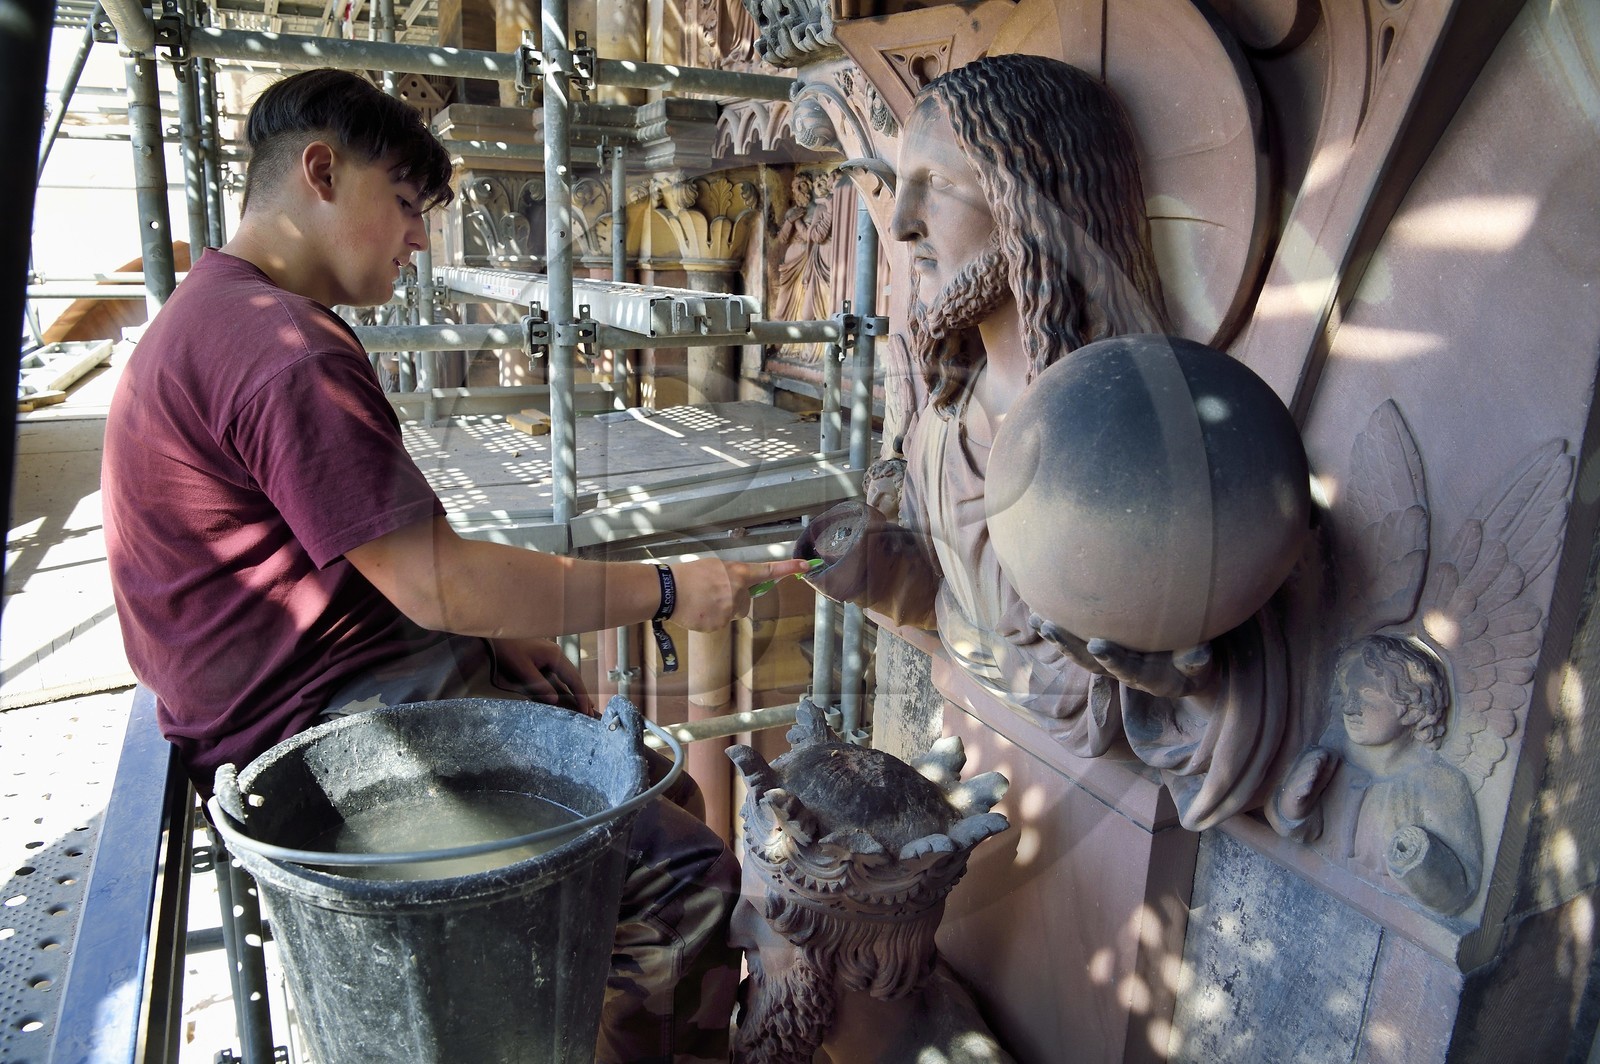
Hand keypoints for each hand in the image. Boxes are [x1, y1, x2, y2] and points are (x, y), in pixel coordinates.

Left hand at [491, 637, 593, 715]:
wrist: (497, 632)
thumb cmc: (507, 648)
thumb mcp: (522, 668)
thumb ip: (539, 684)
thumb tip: (555, 701)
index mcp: (555, 656)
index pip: (573, 679)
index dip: (581, 696)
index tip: (586, 711)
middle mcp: (557, 654)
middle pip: (574, 677)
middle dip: (582, 694)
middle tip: (590, 712)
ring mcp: (551, 654)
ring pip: (568, 675)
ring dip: (575, 689)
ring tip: (583, 704)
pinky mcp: (544, 656)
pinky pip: (559, 673)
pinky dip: (566, 684)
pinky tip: (567, 691)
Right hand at [669, 558, 815, 630]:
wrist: (668, 591)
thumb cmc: (688, 575)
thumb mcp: (714, 567)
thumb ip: (732, 576)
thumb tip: (738, 585)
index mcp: (738, 574)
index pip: (768, 571)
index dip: (788, 568)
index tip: (805, 566)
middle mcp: (738, 592)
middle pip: (745, 602)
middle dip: (733, 600)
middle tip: (712, 593)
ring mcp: (729, 610)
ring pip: (732, 613)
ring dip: (722, 609)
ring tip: (701, 601)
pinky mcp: (719, 624)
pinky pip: (720, 623)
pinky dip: (710, 619)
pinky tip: (697, 610)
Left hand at [1029, 613, 1214, 697]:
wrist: (1187, 670)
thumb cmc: (1196, 664)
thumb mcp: (1202, 666)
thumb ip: (1198, 661)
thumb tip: (1197, 652)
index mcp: (1148, 677)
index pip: (1127, 669)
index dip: (1113, 658)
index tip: (1097, 644)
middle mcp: (1122, 671)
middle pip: (1091, 662)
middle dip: (1069, 645)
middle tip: (1048, 627)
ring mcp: (1110, 661)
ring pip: (1079, 653)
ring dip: (1057, 638)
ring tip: (1035, 619)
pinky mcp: (1102, 650)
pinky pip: (1077, 639)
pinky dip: (1060, 627)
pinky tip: (1040, 608)